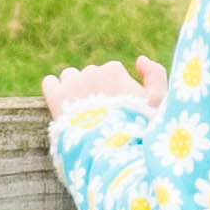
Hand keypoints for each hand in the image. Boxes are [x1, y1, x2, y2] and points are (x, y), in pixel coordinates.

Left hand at [41, 57, 165, 126]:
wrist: (113, 149)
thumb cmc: (140, 126)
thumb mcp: (159, 100)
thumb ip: (155, 74)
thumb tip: (139, 60)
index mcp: (114, 69)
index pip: (110, 72)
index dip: (115, 91)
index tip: (116, 109)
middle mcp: (91, 71)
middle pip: (90, 76)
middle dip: (94, 90)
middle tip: (99, 115)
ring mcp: (72, 83)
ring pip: (69, 78)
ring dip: (73, 89)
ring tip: (80, 112)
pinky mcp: (56, 97)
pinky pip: (50, 83)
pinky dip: (54, 91)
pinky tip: (62, 106)